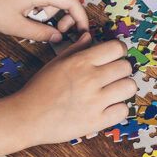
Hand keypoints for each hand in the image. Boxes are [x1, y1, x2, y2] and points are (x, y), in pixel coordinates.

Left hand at [0, 0, 88, 41]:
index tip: (82, 31)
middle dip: (72, 11)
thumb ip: (41, 33)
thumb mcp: (15, 27)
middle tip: (61, 29)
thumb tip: (59, 38)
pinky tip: (33, 14)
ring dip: (59, 7)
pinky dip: (48, 1)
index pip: (73, 1)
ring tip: (42, 23)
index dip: (81, 18)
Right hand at [9, 34, 135, 144]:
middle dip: (121, 71)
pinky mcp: (96, 121)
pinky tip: (108, 108)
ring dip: (123, 89)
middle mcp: (90, 79)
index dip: (119, 52)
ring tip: (112, 92)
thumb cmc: (40, 89)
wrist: (26, 117)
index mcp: (80, 62)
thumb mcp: (56, 62)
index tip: (115, 58)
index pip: (117, 48)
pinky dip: (118, 109)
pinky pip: (123, 110)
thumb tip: (89, 35)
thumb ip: (76, 48)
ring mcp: (94, 101)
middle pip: (126, 67)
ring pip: (129, 87)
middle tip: (112, 77)